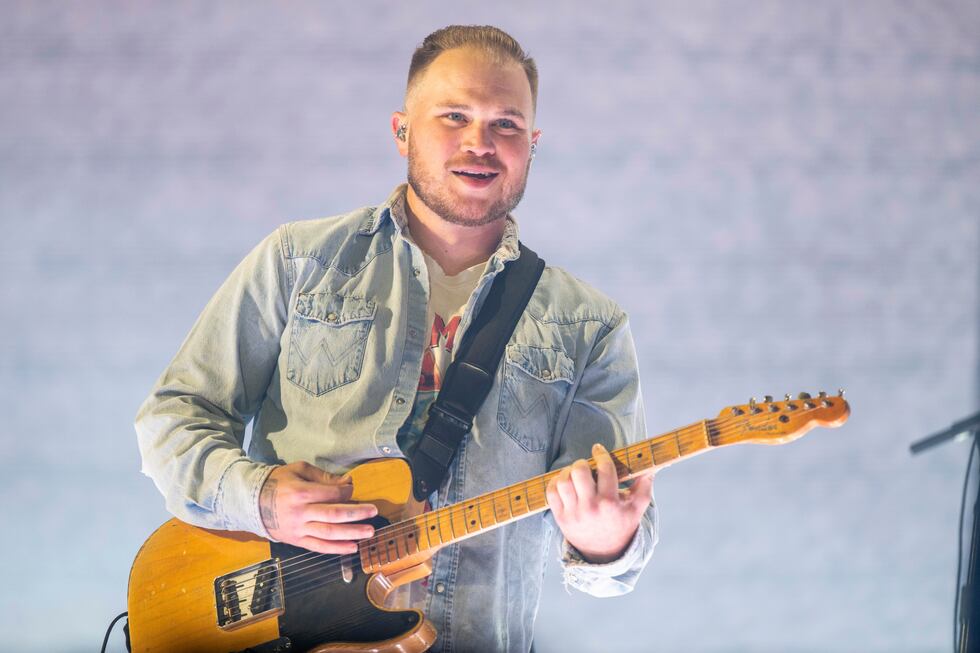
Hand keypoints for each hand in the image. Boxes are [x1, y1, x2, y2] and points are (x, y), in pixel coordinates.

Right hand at [259, 461, 377, 553]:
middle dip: (356, 514)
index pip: (331, 494)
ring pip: (329, 533)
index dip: (346, 492)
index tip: (352, 489)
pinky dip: (336, 549)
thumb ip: (322, 476)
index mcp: (301, 493)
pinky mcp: (297, 541)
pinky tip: (352, 548)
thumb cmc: (278, 482)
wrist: (252, 503)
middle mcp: (301, 513)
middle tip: (374, 512)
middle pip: (333, 515)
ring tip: (369, 532)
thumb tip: (347, 483)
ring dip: (351, 533)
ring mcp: (299, 529)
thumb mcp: (298, 470)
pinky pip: (319, 547)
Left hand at [546, 443, 653, 563]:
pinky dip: (555, 483)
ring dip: (567, 472)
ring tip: (574, 475)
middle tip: (586, 466)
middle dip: (582, 463)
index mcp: (611, 503)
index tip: (598, 449)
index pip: (605, 469)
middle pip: (579, 472)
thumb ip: (644, 487)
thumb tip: (651, 467)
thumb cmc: (621, 527)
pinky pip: (551, 493)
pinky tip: (564, 483)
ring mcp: (574, 513)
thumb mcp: (637, 509)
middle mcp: (591, 507)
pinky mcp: (561, 518)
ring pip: (563, 481)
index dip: (601, 454)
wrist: (604, 554)